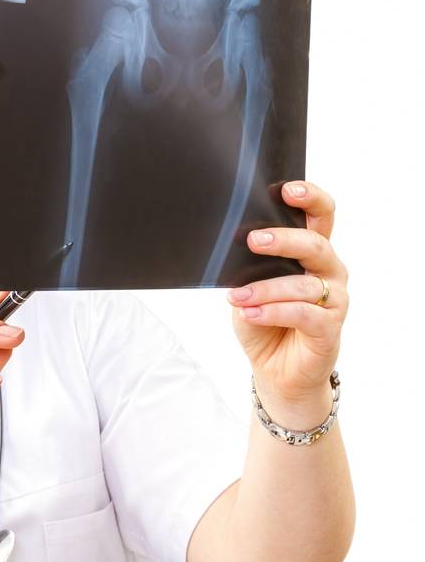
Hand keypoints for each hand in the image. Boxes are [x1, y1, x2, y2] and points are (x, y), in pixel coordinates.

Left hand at [228, 180, 346, 427]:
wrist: (276, 371)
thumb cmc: (263, 323)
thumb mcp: (248, 290)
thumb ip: (247, 269)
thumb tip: (226, 249)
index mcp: (312, 254)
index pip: (321, 217)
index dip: (310, 199)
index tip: (287, 189)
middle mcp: (330, 272)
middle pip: (316, 245)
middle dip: (284, 240)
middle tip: (254, 239)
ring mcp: (334, 300)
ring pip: (304, 284)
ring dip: (265, 288)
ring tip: (236, 296)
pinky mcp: (329, 328)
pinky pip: (303, 314)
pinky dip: (272, 311)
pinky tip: (249, 313)